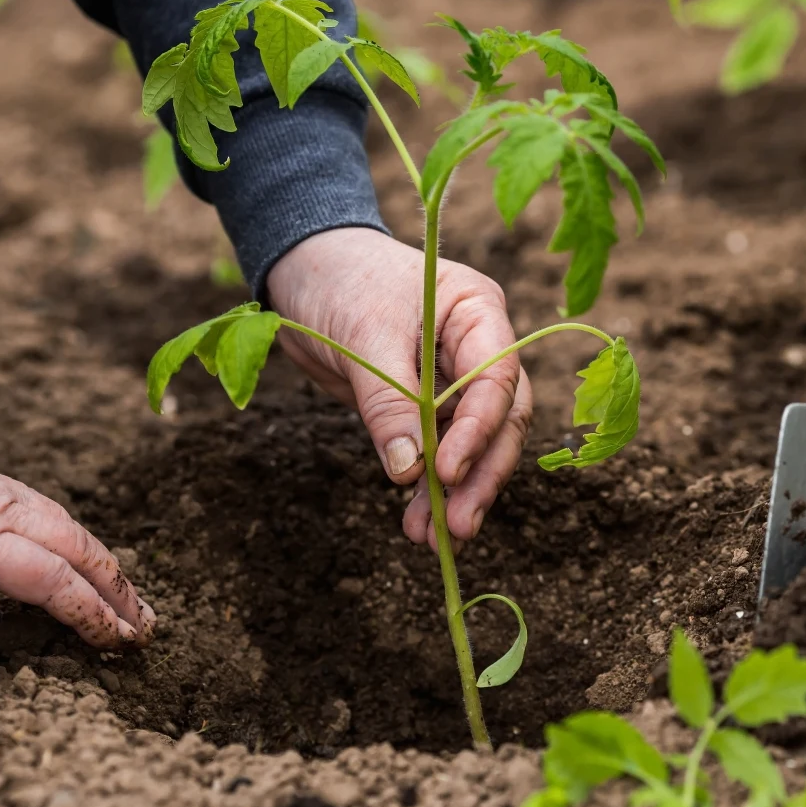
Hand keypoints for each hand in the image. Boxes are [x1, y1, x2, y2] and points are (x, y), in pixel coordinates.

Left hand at [0, 441, 155, 647]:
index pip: (52, 580)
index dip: (93, 613)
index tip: (121, 639)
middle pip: (73, 545)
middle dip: (116, 586)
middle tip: (145, 620)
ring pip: (57, 517)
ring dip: (95, 555)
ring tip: (116, 584)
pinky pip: (30, 499)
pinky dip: (62, 527)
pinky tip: (62, 540)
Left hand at [268, 228, 532, 549]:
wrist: (304, 269)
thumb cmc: (340, 280)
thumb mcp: (363, 335)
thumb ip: (389, 402)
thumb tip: (410, 471)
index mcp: (479, 312)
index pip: (498, 378)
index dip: (479, 429)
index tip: (447, 471)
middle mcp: (480, 347)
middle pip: (502, 419)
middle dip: (481, 474)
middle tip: (458, 525)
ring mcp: (457, 379)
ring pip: (476, 444)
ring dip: (457, 492)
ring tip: (433, 537)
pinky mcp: (429, 405)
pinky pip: (440, 451)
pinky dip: (430, 487)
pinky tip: (419, 521)